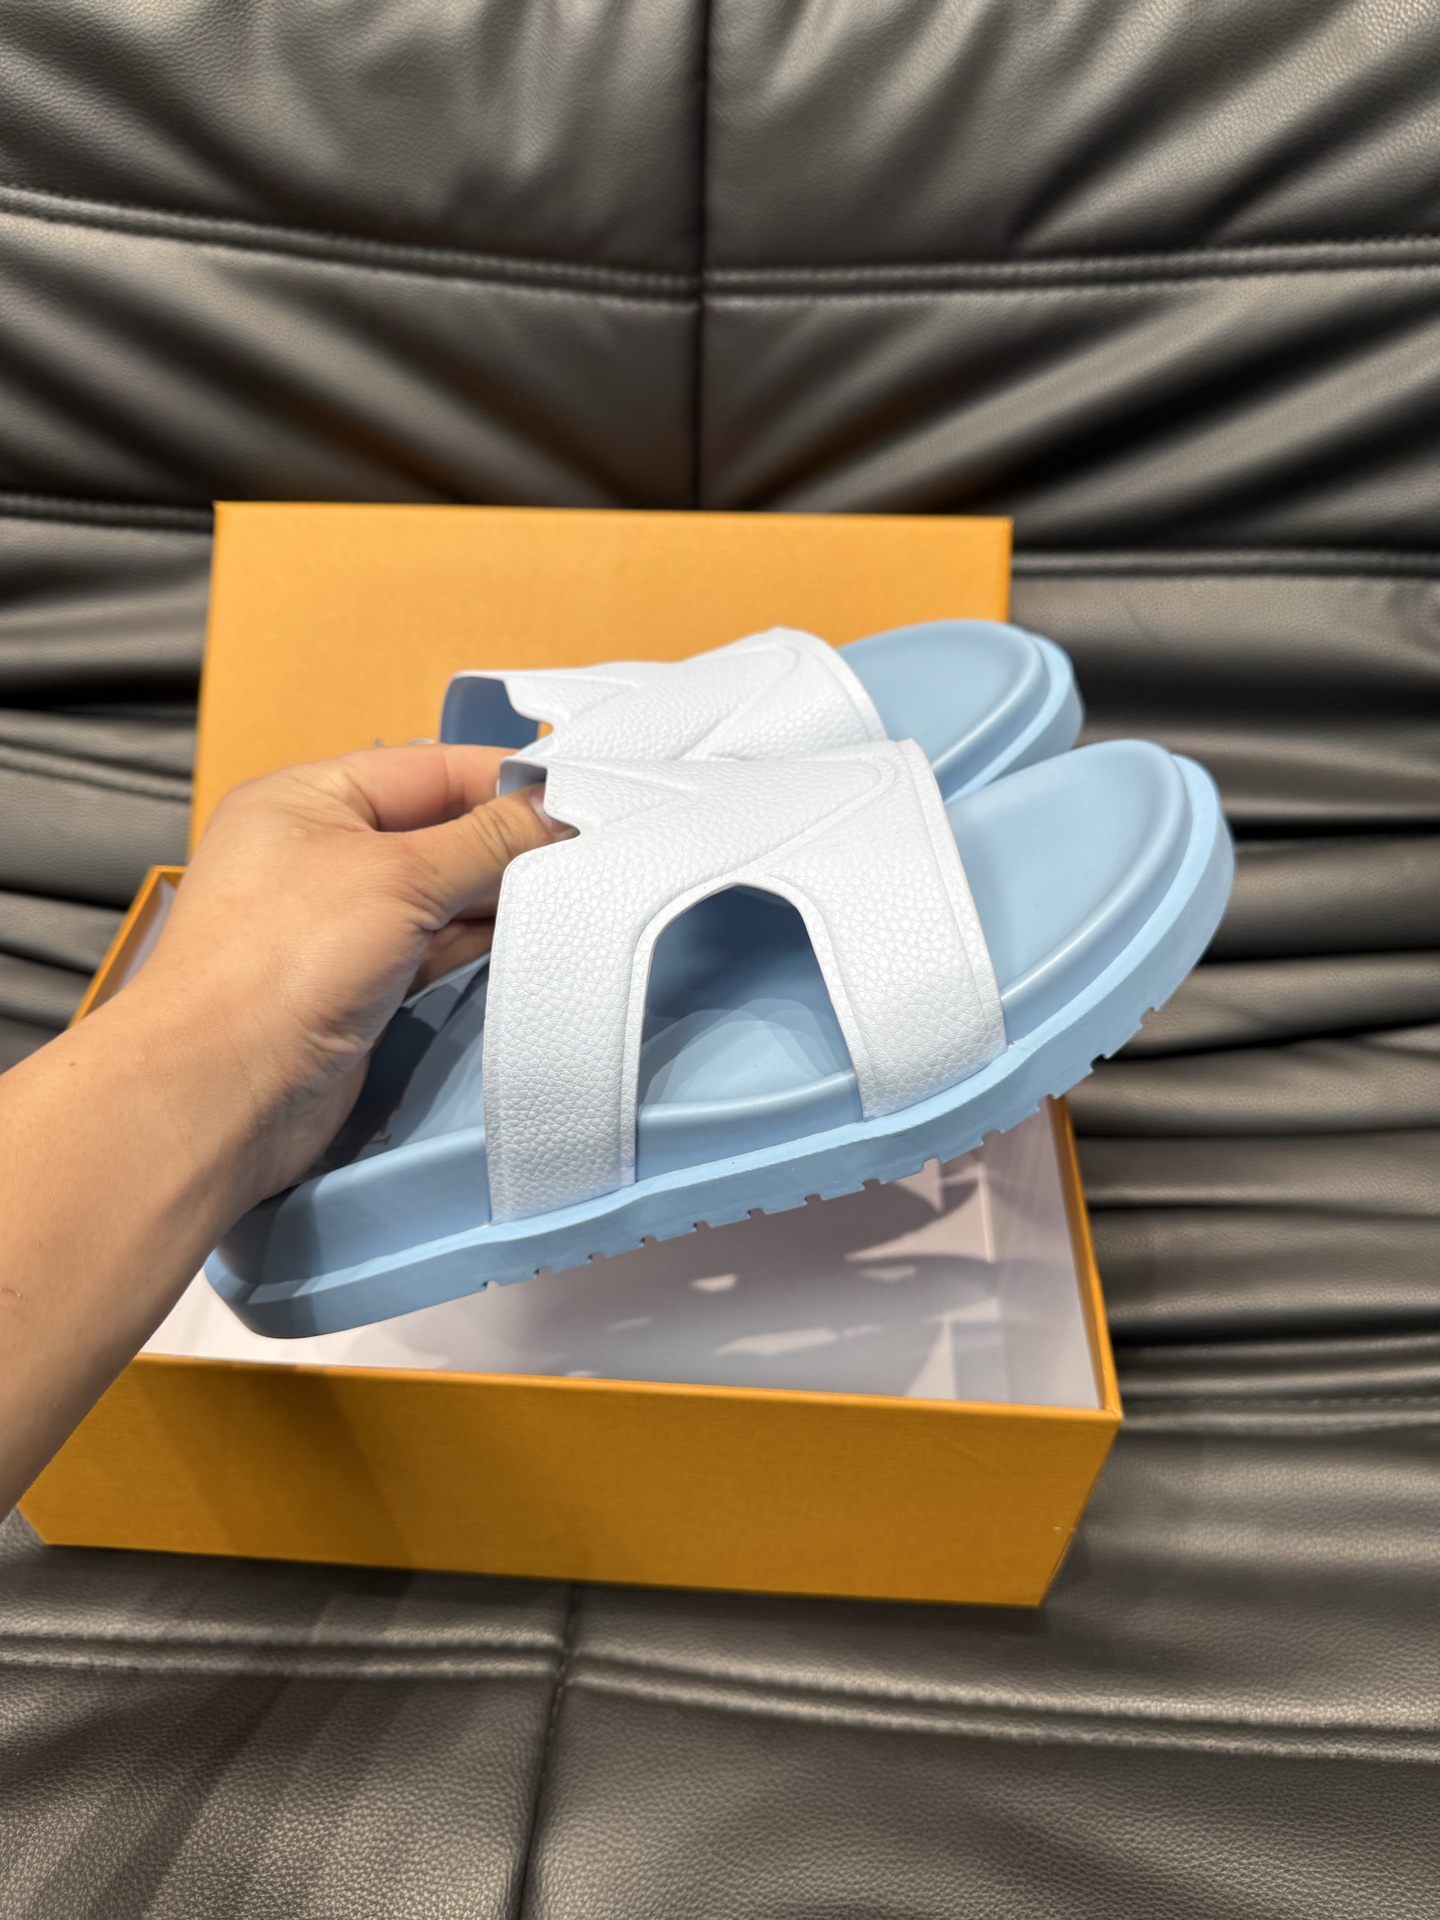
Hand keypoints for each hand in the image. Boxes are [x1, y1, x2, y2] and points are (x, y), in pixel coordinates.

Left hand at [123, 743, 569, 1207]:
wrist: (221, 1092)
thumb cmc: (282, 962)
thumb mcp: (396, 877)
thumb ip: (483, 841)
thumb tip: (550, 811)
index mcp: (308, 798)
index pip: (427, 767)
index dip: (501, 780)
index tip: (579, 793)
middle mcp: (320, 853)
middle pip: (437, 829)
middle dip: (506, 840)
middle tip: (590, 848)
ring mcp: (339, 924)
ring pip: (439, 893)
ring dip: (497, 895)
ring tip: (573, 892)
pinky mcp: (359, 985)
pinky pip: (433, 948)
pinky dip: (477, 942)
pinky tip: (529, 936)